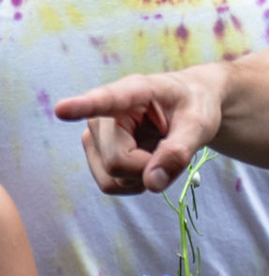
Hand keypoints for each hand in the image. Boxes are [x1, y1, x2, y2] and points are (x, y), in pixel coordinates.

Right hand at [56, 66, 225, 194]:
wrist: (187, 105)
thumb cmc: (194, 107)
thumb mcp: (200, 125)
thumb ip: (179, 151)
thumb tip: (152, 184)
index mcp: (135, 91)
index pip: (107, 100)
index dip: (83, 106)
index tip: (62, 109)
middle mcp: (104, 112)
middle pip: (117, 162)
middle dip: (149, 169)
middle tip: (172, 152)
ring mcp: (94, 134)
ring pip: (112, 178)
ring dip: (143, 177)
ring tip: (158, 152)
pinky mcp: (94, 151)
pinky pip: (111, 184)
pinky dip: (135, 182)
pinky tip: (147, 161)